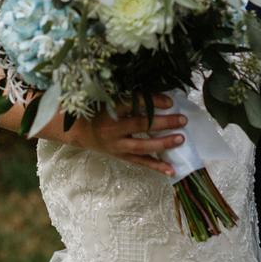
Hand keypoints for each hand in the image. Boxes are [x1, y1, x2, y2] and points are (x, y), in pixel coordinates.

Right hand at [67, 93, 185, 176]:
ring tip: (180, 139)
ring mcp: (117, 145)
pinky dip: (156, 166)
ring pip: (141, 146)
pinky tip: (172, 170)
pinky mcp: (121, 156)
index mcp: (109, 110)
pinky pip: (140, 162)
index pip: (133, 103)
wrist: (79, 131)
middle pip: (140, 125)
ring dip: (162, 144)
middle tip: (182, 119)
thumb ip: (128, 96)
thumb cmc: (96, 110)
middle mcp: (112, 128)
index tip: (170, 101)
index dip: (152, 102)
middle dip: (163, 123)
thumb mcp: (107, 99)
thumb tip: (158, 91)